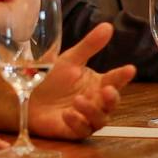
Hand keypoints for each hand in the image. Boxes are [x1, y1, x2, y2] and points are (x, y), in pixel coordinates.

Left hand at [26, 23, 135, 138]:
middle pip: (112, 104)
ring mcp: (86, 118)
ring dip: (92, 110)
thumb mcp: (69, 59)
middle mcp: (95, 102)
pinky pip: (82, 130)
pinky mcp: (73, 131)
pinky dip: (77, 122)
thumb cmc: (50, 78)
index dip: (122, 76)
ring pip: (100, 119)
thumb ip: (89, 45)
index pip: (114, 80)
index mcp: (97, 84)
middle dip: (112, 98)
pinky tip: (68, 114)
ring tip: (79, 100)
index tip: (130, 68)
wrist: (27, 97)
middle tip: (107, 90)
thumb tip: (108, 26)